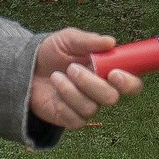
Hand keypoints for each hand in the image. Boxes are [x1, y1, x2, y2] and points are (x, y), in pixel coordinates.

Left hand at [29, 28, 143, 130]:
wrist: (27, 67)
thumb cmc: (52, 52)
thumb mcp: (68, 39)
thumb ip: (89, 40)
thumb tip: (111, 42)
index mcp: (108, 71)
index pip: (131, 83)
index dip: (129, 81)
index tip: (114, 73)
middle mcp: (101, 91)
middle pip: (111, 97)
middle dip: (91, 83)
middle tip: (72, 68)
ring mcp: (87, 106)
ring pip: (92, 108)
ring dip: (71, 91)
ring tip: (56, 76)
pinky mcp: (72, 119)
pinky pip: (76, 119)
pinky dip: (64, 102)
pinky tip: (54, 89)